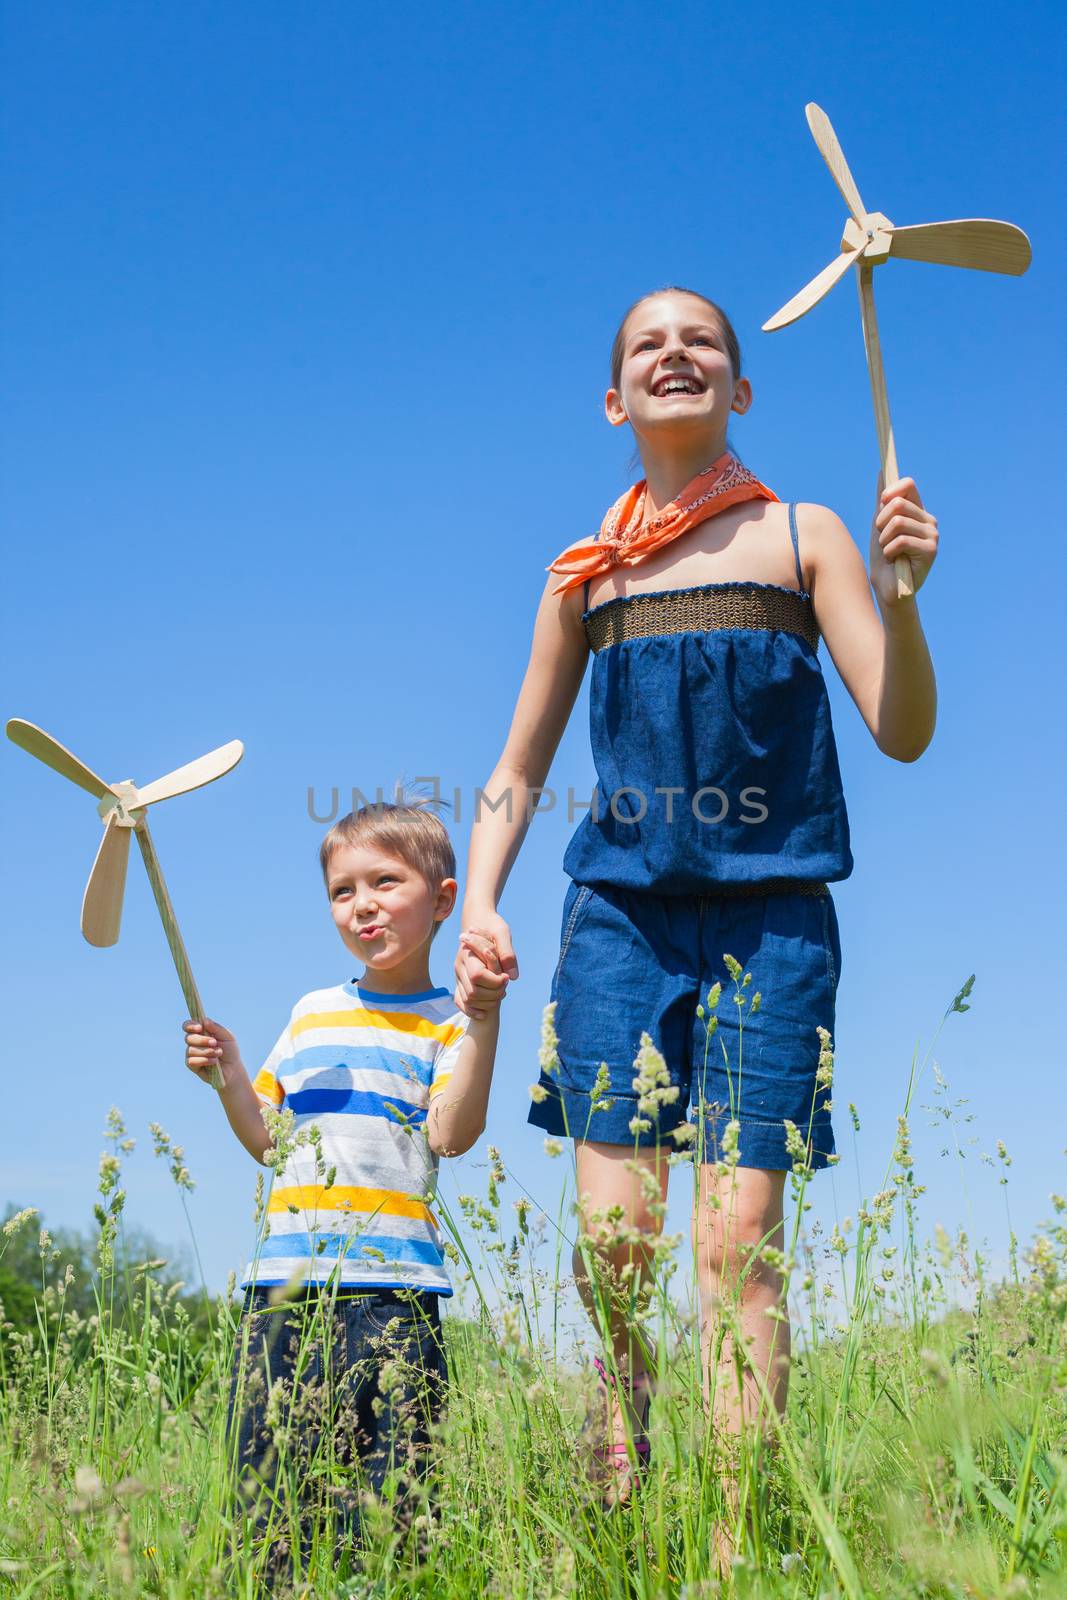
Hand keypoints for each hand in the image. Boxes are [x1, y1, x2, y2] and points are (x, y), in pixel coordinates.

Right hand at [183, 1016, 240, 1087]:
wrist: (233, 1068)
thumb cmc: (230, 1051)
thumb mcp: (227, 1036)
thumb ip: (216, 1028)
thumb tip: (204, 1020)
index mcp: (201, 1032)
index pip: (188, 1025)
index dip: (191, 1026)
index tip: (200, 1028)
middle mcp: (194, 1042)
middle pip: (188, 1038)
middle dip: (202, 1040)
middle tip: (214, 1043)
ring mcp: (192, 1054)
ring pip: (191, 1050)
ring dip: (206, 1051)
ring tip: (219, 1053)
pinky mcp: (192, 1066)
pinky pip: (191, 1061)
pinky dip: (204, 1060)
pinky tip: (214, 1061)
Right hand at [454, 912, 516, 1019]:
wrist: (478, 920)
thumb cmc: (492, 925)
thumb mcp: (502, 933)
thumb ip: (507, 953)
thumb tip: (512, 977)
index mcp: (467, 955)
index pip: (477, 976)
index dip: (495, 981)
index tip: (506, 977)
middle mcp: (459, 967)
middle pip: (472, 992)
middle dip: (493, 994)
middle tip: (505, 985)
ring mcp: (458, 976)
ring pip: (468, 1000)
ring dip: (487, 1002)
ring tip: (500, 992)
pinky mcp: (460, 982)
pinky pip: (460, 1002)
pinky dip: (472, 1010)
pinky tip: (485, 1012)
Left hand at [870, 476, 938, 605]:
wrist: (887, 587)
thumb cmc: (883, 557)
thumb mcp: (879, 525)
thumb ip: (883, 500)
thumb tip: (882, 471)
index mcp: (918, 512)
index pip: (908, 485)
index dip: (891, 489)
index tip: (881, 501)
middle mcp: (928, 520)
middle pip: (898, 504)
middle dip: (881, 522)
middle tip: (883, 539)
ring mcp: (932, 535)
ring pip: (897, 522)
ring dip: (884, 539)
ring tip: (889, 551)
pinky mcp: (931, 550)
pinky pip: (900, 541)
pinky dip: (889, 551)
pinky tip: (895, 560)